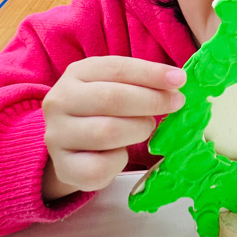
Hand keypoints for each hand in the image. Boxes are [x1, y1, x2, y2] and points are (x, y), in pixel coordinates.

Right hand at [41, 57, 185, 200]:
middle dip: (151, 101)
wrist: (68, 146)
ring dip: (138, 130)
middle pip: (111, 98)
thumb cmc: (100, 111)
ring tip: (145, 128)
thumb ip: (140, 83)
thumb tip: (176, 83)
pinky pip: (100, 167)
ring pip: (107, 132)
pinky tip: (121, 154)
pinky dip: (120, 161)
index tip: (179, 80)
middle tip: (175, 104)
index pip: (116, 68)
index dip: (151, 73)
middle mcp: (60, 101)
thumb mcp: (115, 87)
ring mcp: (57, 136)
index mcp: (76, 74)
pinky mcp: (64, 167)